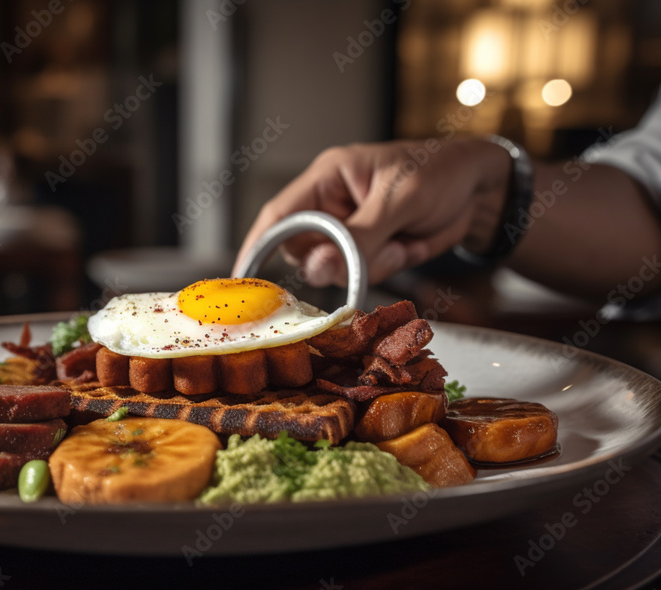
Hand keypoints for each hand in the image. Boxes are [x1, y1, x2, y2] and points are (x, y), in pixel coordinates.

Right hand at [232, 138, 511, 285]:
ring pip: (332, 268)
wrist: (482, 188)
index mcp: (328, 179)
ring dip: (368, 265)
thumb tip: (319, 270)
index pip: (279, 216)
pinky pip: (360, 275)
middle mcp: (330, 206)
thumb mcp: (399, 201)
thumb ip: (358, 236)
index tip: (244, 278)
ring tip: (402, 242)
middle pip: (304, 250)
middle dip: (335, 260)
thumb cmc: (440, 174)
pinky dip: (385, 268)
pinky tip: (408, 246)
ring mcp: (348, 231)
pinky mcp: (368, 251)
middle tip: (373, 253)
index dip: (258, 246)